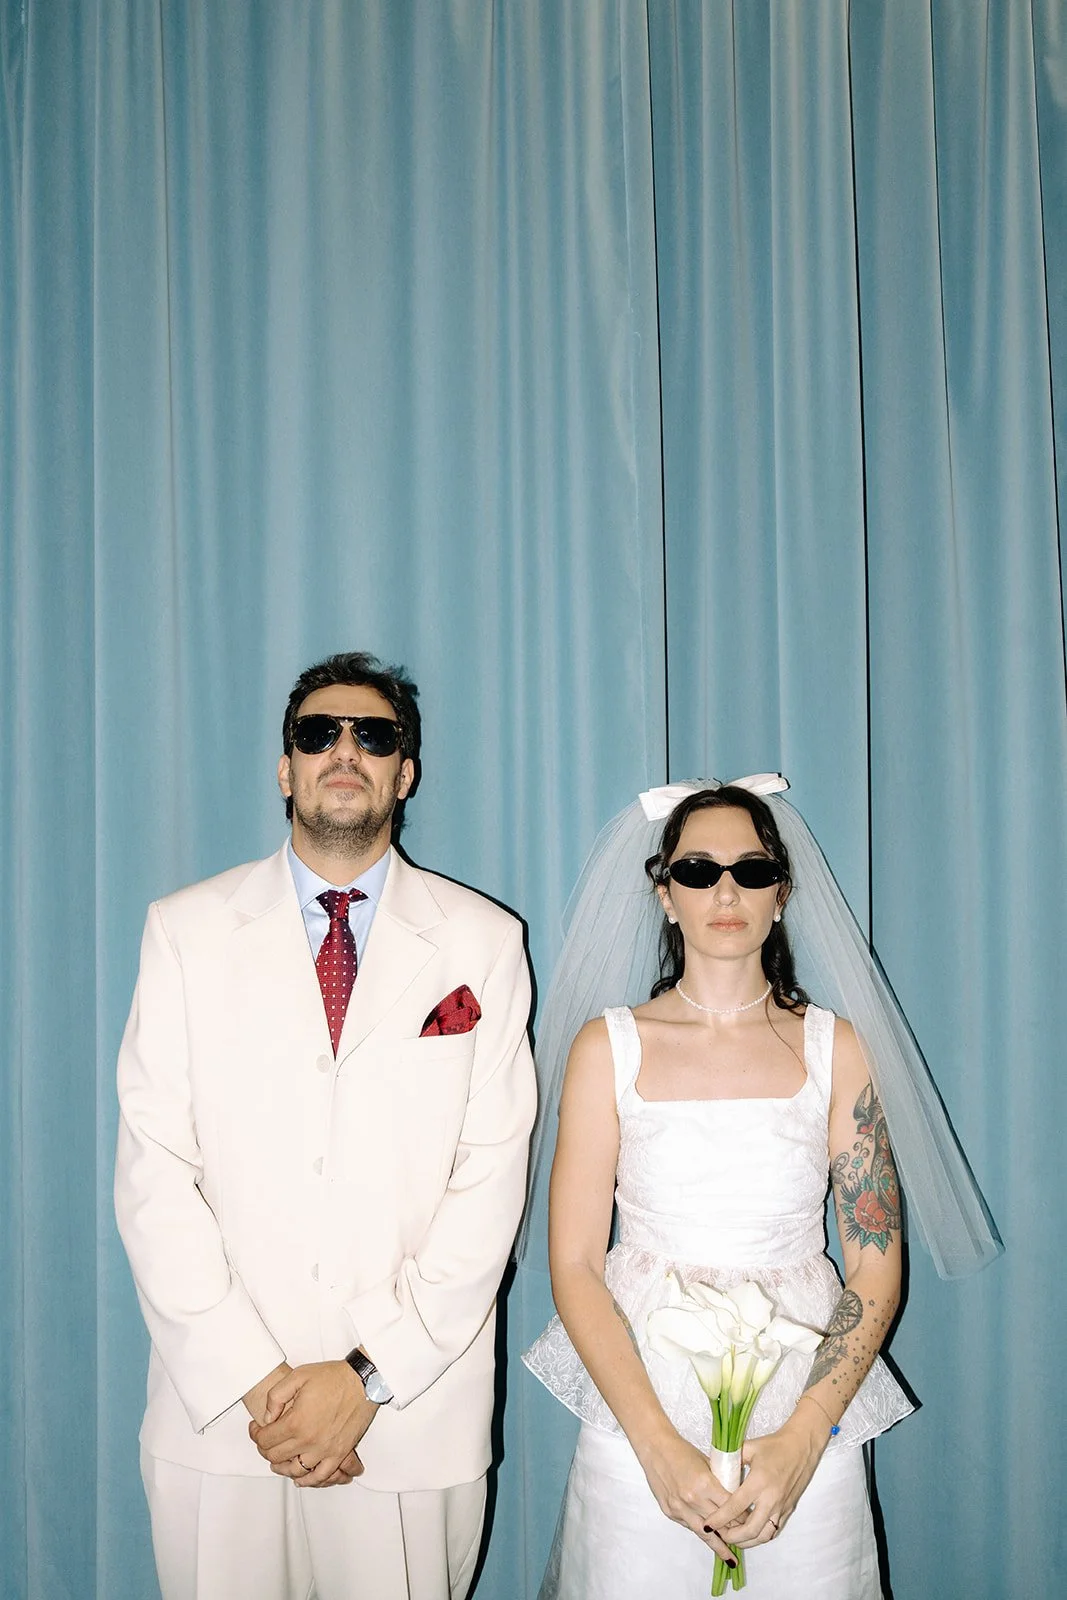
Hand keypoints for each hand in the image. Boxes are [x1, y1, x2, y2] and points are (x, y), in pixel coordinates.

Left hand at [248, 1361, 378, 1486]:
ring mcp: (324, 1450)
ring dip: (282, 1467)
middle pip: (276, 1457)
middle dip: (265, 1449)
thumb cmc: (334, 1377)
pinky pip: (320, 1477)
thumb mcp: (298, 1376)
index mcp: (296, 1422)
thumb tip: (267, 1417)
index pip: (265, 1440)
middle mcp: (309, 1440)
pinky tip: (300, 1476)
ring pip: (294, 1470)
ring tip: (278, 1459)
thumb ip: (276, 1397)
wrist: (363, 1382)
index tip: (256, 1429)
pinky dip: (307, 1480)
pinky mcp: (339, 1454)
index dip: (255, 1434)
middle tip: (265, 1440)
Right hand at [636, 1426, 736, 1562]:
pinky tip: (709, 1538)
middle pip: (720, 1523)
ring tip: (730, 1558)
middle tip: (747, 1540)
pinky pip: (690, 1526)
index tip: (752, 1522)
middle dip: (734, 1532)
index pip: (731, 1507)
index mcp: (705, 1484)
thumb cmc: (682, 1451)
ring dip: (718, 1545)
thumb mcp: (707, 1463)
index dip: (743, 1516)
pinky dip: (701, 1531)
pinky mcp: (671, 1513)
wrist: (655, 1449)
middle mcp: (693, 1500)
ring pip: (705, 1533)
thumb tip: (734, 1496)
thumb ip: (719, 1481)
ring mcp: (680, 1509)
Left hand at [708, 1409, 826, 1548]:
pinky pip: (774, 1530)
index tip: (708, 1525)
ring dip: (748, 1541)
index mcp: (759, 1482)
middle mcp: (771, 1498)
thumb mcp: (749, 1447)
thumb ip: (732, 1459)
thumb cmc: (774, 1445)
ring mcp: (781, 1507)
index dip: (720, 1518)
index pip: (735, 1506)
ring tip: (734, 1538)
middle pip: (750, 1529)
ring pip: (764, 1535)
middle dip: (733, 1537)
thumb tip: (716, 1469)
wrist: (802, 1447)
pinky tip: (751, 1533)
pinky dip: (761, 1536)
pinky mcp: (788, 1510)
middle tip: (719, 1535)